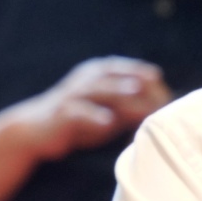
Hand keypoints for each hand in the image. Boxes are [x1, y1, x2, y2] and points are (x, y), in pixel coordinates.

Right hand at [20, 57, 173, 159]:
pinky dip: (93, 116)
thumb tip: (164, 108)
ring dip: (117, 90)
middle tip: (158, 85)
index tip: (165, 86)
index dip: (145, 76)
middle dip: (136, 79)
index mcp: (98, 73)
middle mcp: (86, 80)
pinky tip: (107, 123)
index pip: (126, 70)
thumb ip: (133, 107)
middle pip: (114, 76)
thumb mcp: (109, 111)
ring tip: (135, 92)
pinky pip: (78, 112)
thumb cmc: (80, 120)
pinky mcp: (62, 112)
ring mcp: (73, 94)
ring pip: (97, 89)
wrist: (36, 130)